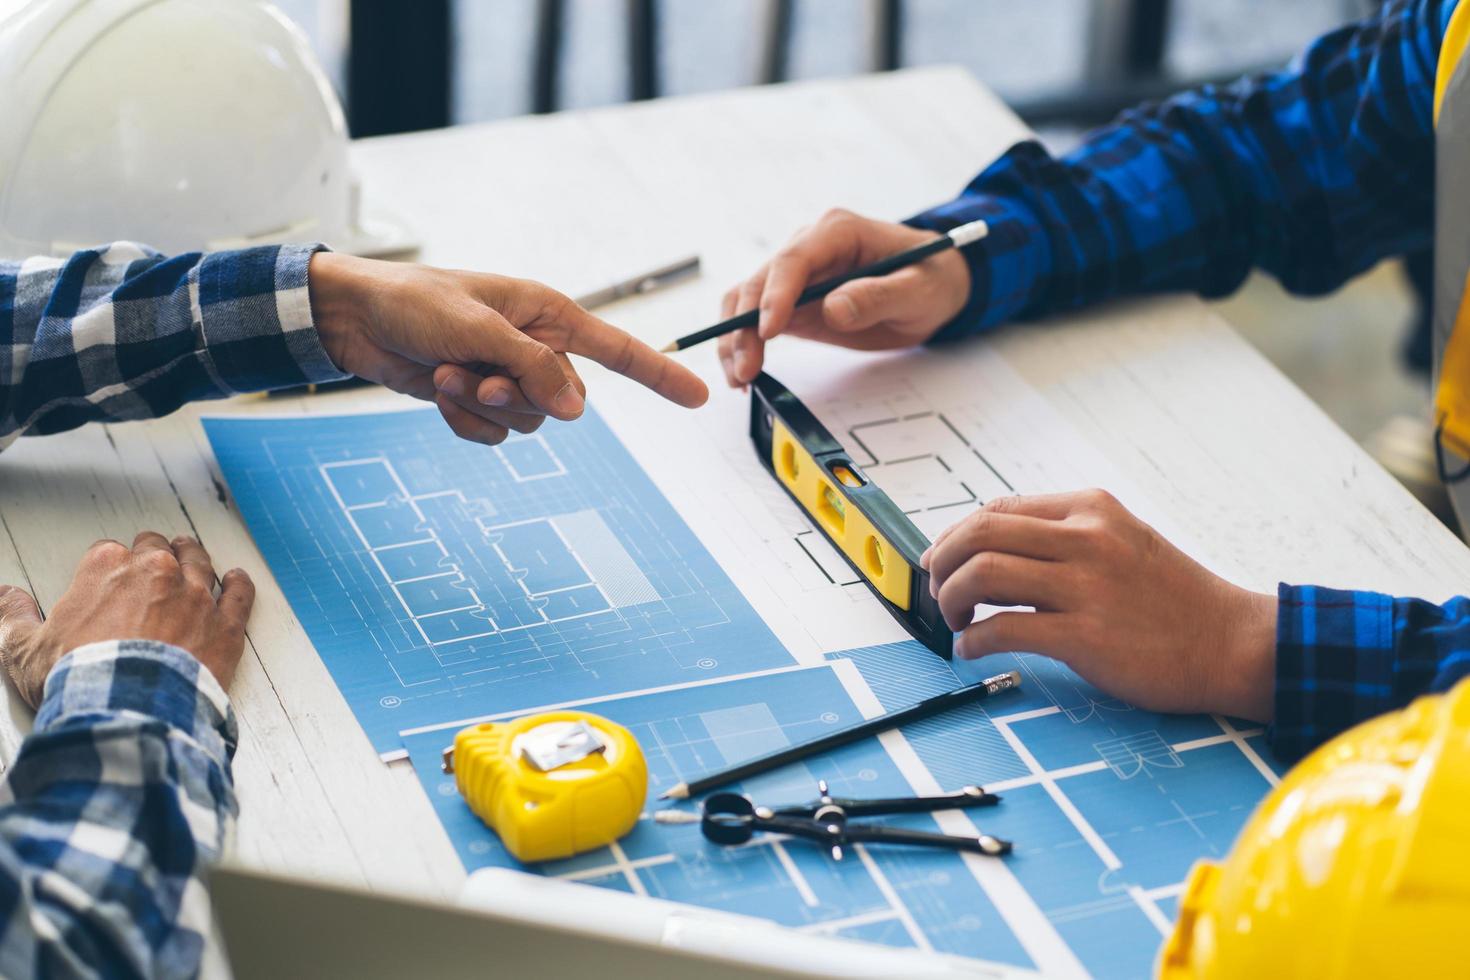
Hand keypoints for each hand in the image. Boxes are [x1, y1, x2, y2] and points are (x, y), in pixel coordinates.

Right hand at [0, 533, 254, 705]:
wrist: (125, 708)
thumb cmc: (74, 677)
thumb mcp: (22, 648)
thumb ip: (12, 616)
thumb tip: (5, 595)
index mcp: (107, 567)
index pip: (110, 552)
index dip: (110, 567)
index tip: (110, 580)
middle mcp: (157, 570)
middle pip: (158, 550)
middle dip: (154, 554)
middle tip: (154, 563)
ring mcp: (196, 595)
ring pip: (200, 563)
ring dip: (195, 557)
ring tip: (193, 553)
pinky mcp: (225, 625)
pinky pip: (239, 595)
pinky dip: (240, 585)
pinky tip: (238, 579)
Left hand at [308, 253, 708, 444]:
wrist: (357, 319)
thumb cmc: (416, 302)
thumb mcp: (479, 329)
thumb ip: (532, 368)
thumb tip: (576, 412)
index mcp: (549, 316)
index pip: (618, 351)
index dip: (660, 375)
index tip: (701, 397)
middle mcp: (536, 348)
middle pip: (564, 403)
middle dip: (519, 397)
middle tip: (475, 373)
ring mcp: (507, 376)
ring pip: (528, 423)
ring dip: (483, 407)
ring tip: (449, 374)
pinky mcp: (477, 400)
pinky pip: (494, 436)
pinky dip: (466, 422)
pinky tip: (440, 393)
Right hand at [718, 209, 970, 385]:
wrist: (935, 287)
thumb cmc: (931, 279)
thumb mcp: (919, 290)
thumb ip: (878, 296)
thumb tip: (834, 307)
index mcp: (839, 232)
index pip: (795, 259)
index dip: (776, 294)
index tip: (768, 330)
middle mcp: (810, 247)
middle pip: (761, 281)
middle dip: (746, 325)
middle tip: (746, 368)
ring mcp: (797, 275)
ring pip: (746, 299)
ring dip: (735, 337)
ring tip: (739, 376)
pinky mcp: (791, 301)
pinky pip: (754, 317)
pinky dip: (742, 343)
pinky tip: (742, 372)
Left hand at [921, 490, 1276, 720]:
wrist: (1233, 642)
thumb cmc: (1175, 599)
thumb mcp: (1124, 539)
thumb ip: (1067, 536)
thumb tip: (994, 547)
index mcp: (1092, 509)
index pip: (999, 508)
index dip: (957, 534)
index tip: (943, 558)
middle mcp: (1087, 538)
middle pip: (980, 533)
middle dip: (943, 561)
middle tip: (938, 588)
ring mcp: (1086, 586)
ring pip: (983, 574)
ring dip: (951, 598)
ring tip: (955, 619)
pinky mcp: (1085, 636)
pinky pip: (1003, 629)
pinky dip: (973, 640)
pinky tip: (972, 648)